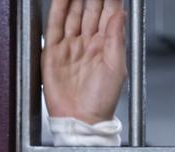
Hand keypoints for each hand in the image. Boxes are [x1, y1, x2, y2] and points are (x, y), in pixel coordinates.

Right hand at [42, 0, 125, 123]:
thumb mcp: (116, 68)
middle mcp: (89, 43)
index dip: (111, 1)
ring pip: (73, 14)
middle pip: (91, 11)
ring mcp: (72, 46)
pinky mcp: (54, 51)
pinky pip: (55, 25)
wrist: (81, 118)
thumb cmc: (102, 100)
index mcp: (107, 47)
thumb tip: (120, 15)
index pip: (110, 16)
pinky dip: (57, 9)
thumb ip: (116, 39)